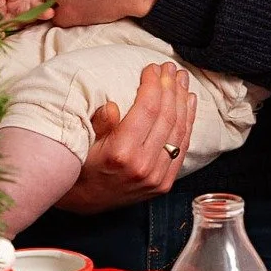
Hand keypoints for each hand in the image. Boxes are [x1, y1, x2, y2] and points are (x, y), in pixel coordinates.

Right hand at [54, 62, 195, 213]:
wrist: (84, 203)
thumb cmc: (81, 166)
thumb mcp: (81, 143)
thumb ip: (99, 124)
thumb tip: (113, 106)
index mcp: (121, 153)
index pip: (148, 109)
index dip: (153, 84)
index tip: (152, 67)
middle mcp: (142, 166)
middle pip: (166, 117)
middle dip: (170, 87)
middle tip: (170, 67)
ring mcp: (156, 177)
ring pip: (178, 131)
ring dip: (182, 101)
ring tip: (182, 79)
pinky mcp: (164, 183)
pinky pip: (182, 147)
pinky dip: (188, 122)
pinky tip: (189, 103)